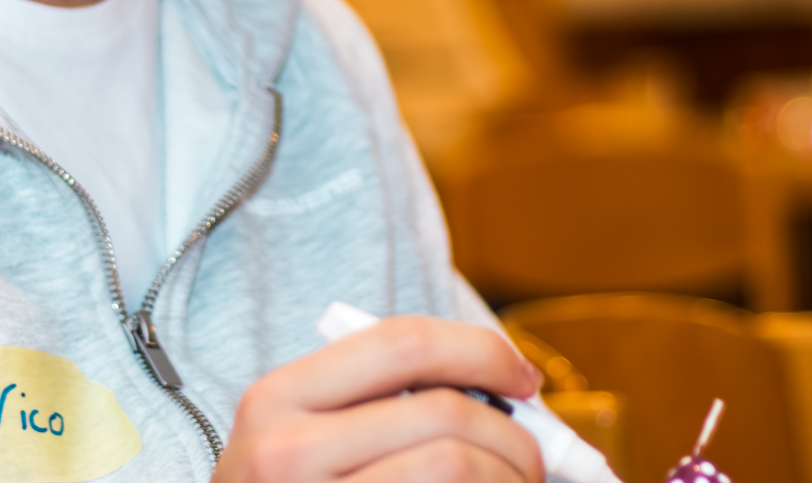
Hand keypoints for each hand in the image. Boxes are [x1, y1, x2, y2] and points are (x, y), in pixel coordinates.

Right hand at [212, 314, 545, 481]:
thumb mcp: (295, 439)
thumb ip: (372, 402)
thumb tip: (501, 390)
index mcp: (277, 399)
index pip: (402, 343)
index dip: (481, 351)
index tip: (522, 379)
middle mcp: (288, 453)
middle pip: (443, 414)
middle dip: (515, 435)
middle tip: (534, 458)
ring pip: (455, 466)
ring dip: (510, 479)